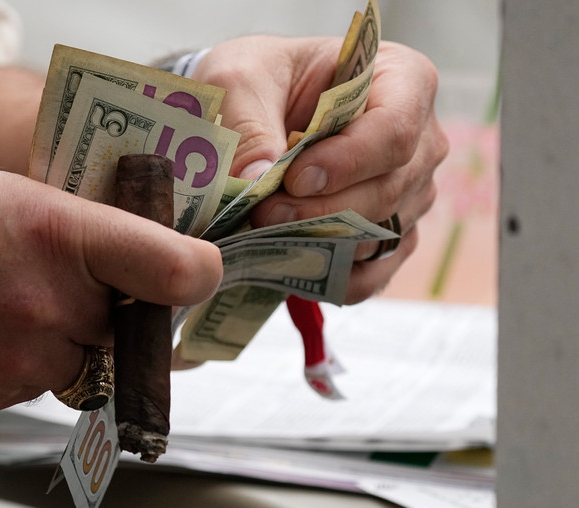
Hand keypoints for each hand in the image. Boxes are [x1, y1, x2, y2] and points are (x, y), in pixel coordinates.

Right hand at [0, 164, 221, 412]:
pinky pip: (28, 387)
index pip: (172, 270)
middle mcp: (42, 303)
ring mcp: (12, 359)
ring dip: (53, 342)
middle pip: (120, 329)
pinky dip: (13, 364)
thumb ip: (77, 229)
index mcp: (55, 234)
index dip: (197, 276)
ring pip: (73, 366)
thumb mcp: (7, 191)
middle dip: (100, 312)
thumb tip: (134, 258)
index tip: (197, 276)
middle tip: (52, 282)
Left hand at [192, 36, 447, 303]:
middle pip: (388, 191)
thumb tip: (258, 177)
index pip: (395, 132)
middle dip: (321, 211)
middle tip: (262, 212)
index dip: (346, 163)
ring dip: (319, 243)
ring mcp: (410, 193)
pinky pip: (372, 273)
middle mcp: (419, 141)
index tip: (294, 179)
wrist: (254, 109)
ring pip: (378, 235)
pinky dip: (329, 277)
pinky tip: (288, 263)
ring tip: (264, 232)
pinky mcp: (388, 236)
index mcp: (402, 81)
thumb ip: (247, 124)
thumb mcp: (238, 81)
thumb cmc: (260, 80)